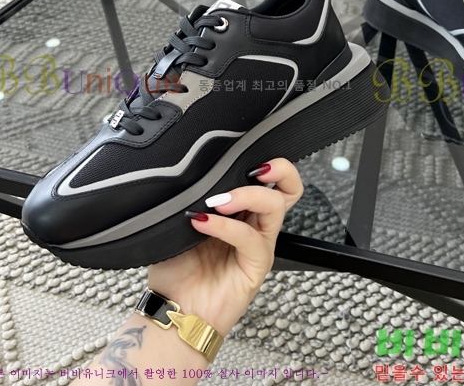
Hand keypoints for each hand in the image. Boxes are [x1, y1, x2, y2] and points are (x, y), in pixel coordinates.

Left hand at [146, 158, 303, 335]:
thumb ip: (191, 198)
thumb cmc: (177, 269)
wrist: (173, 310)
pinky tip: (203, 223)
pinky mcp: (256, 266)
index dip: (263, 162)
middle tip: (255, 168)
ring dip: (247, 195)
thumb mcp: (179, 223)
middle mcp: (255, 224)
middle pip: (289, 188)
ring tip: (217, 201)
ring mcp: (258, 245)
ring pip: (276, 206)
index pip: (268, 179)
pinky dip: (227, 227)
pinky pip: (251, 239)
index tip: (238, 153)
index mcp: (241, 211)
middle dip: (280, 169)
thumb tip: (188, 172)